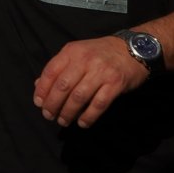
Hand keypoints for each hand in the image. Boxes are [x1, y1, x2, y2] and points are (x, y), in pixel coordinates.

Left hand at [33, 35, 149, 128]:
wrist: (134, 48)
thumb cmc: (101, 53)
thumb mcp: (78, 53)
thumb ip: (59, 68)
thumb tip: (39, 86)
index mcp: (72, 51)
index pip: (50, 72)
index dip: (42, 90)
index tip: (39, 104)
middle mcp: (84, 60)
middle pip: (63, 86)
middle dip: (53, 104)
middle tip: (49, 116)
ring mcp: (101, 72)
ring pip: (79, 97)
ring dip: (68, 112)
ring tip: (64, 121)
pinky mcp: (116, 84)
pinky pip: (99, 104)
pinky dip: (89, 116)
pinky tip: (82, 123)